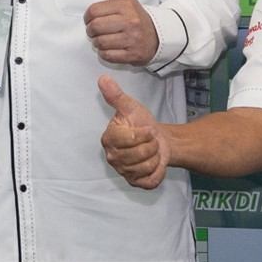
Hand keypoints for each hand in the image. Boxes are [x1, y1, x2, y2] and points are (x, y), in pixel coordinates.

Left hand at [84, 0, 159, 66]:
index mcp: (125, 6)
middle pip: (95, 27)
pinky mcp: (133, 54)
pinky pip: (108, 56)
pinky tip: (110, 48)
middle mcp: (130, 22)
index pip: (93, 11)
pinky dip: (105, 54)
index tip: (92, 19)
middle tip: (95, 31)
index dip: (88, 17)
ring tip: (103, 39)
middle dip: (91, 31)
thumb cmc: (135, 17)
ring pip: (100, 43)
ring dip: (98, 43)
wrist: (157, 37)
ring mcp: (132, 39)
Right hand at [96, 74, 174, 190]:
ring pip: (145, 167)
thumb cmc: (142, 123)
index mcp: (109, 139)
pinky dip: (158, 171)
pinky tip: (155, 163)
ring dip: (155, 157)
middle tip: (151, 140)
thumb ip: (116, 95)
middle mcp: (112, 157)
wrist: (158, 140)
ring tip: (152, 151)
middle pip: (139, 154)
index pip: (130, 139)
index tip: (147, 129)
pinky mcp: (135, 183)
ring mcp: (123, 172)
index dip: (144, 133)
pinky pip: (150, 180)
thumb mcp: (131, 107)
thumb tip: (103, 78)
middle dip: (151, 145)